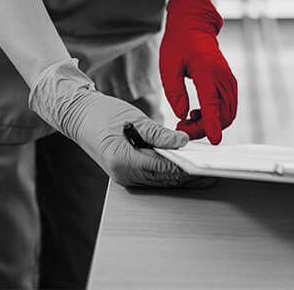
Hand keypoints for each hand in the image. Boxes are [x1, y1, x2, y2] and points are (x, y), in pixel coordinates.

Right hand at [29, 58, 205, 187]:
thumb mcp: (134, 119)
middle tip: (213, 172)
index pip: (164, 168)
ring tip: (205, 169)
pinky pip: (153, 175)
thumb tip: (183, 141)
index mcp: (123, 161)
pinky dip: (170, 170)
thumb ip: (159, 133)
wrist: (79, 116)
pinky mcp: (127, 173)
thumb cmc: (103, 114)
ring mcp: (125, 177)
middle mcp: (124, 175)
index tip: (206, 167)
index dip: (187, 168)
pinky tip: (185, 165)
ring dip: (182, 175)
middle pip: (165, 179)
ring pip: (161, 180)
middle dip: (190, 176)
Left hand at [160, 0, 236, 143]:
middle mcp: (222, 77)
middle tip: (183, 127)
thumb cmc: (179, 43)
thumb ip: (175, 92)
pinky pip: (228, 106)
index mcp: (206, 71)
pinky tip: (196, 112)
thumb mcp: (168, 66)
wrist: (194, 25)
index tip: (214, 141)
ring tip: (187, 120)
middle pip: (224, 114)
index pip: (212, 103)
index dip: (213, 124)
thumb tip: (183, 114)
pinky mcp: (229, 83)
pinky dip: (215, 115)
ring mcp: (228, 80)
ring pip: (228, 113)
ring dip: (211, 123)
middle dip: (206, 128)